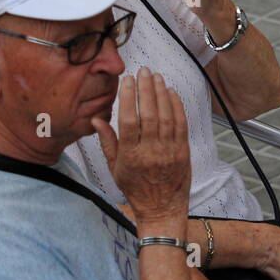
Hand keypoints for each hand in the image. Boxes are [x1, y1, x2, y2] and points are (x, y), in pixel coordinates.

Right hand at [92, 67, 190, 224]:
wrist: (161, 208)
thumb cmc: (135, 188)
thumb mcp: (114, 168)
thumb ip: (107, 141)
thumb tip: (96, 118)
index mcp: (130, 155)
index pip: (129, 120)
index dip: (129, 98)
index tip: (128, 81)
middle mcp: (150, 151)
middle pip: (149, 114)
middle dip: (146, 89)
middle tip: (144, 71)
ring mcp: (169, 151)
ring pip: (166, 116)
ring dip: (162, 94)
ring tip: (156, 77)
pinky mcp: (183, 151)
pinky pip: (181, 124)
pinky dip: (177, 106)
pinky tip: (171, 93)